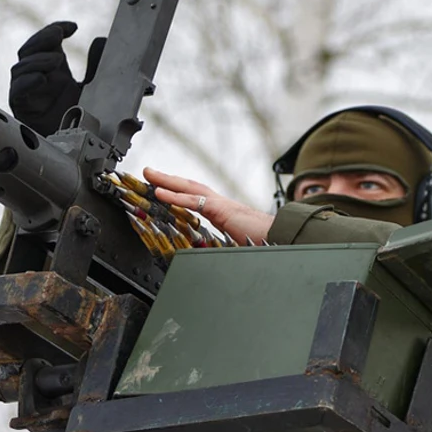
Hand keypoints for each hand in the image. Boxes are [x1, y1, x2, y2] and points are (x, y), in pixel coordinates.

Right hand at [9, 20, 103, 135]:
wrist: (81, 146)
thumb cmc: (86, 118)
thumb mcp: (96, 86)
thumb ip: (97, 65)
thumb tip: (101, 40)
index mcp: (55, 70)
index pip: (47, 42)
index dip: (55, 30)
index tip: (73, 27)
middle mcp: (39, 78)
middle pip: (29, 50)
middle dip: (42, 38)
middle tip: (59, 35)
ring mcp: (29, 92)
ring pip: (20, 67)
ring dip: (38, 60)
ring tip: (58, 61)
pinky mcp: (24, 109)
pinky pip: (18, 90)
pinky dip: (28, 82)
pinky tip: (43, 79)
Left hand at [143, 167, 275, 244]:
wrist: (283, 240)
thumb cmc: (264, 244)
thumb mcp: (236, 246)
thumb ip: (221, 246)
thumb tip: (209, 258)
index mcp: (223, 212)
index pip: (197, 197)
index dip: (179, 191)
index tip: (163, 188)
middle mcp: (221, 204)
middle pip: (190, 186)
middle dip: (168, 179)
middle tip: (149, 174)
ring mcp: (222, 205)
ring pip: (189, 188)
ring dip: (166, 181)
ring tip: (148, 176)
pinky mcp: (222, 211)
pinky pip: (194, 201)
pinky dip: (175, 196)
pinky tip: (159, 193)